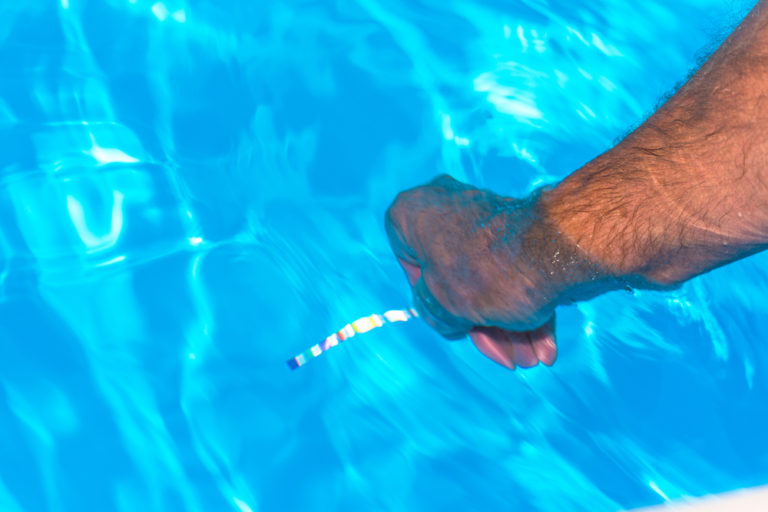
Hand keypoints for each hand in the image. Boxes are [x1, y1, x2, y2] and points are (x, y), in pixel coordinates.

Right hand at [385, 175, 563, 368]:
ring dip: (510, 325)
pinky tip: (544, 343)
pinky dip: (526, 305)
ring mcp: (486, 216)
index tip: (460, 330)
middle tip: (509, 357)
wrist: (556, 252)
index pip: (413, 270)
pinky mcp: (521, 228)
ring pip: (490, 279)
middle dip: (487, 326)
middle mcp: (447, 206)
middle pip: (459, 280)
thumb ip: (433, 311)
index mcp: (414, 214)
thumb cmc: (489, 273)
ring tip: (532, 358)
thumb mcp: (443, 306)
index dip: (436, 308)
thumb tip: (445, 316)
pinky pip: (514, 270)